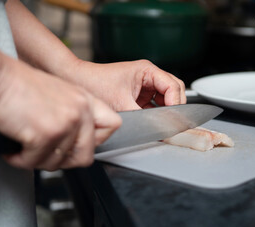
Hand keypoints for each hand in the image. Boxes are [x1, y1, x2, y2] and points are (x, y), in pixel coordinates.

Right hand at [0, 55, 120, 170]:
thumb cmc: (21, 85)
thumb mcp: (60, 94)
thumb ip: (75, 114)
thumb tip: (75, 141)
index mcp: (86, 100)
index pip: (112, 126)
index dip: (96, 142)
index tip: (81, 146)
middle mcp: (80, 111)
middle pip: (86, 155)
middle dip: (63, 162)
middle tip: (47, 155)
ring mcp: (66, 123)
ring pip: (58, 163)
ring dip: (38, 160)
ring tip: (26, 147)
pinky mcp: (47, 134)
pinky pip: (36, 162)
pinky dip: (21, 160)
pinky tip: (15, 149)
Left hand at [68, 60, 185, 110]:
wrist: (78, 82)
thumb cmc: (95, 84)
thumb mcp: (122, 104)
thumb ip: (143, 116)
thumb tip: (158, 127)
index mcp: (147, 70)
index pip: (173, 86)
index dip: (176, 103)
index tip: (173, 117)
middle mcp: (148, 75)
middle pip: (174, 89)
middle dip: (174, 105)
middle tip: (171, 120)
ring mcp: (144, 84)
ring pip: (166, 96)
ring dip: (166, 109)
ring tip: (162, 121)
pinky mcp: (138, 93)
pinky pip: (155, 102)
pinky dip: (157, 111)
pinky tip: (152, 120)